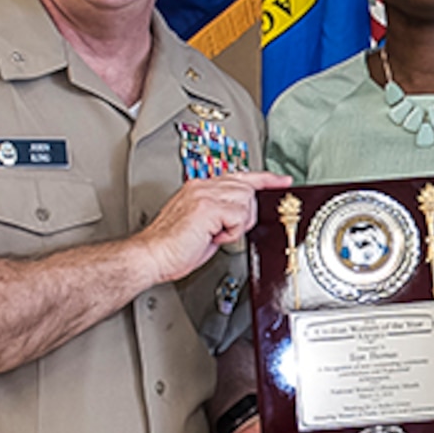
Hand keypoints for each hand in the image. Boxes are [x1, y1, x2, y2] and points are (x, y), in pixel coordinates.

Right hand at [134, 171, 291, 283]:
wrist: (152, 256)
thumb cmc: (172, 248)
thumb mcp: (204, 226)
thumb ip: (221, 215)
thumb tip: (239, 218)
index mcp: (199, 188)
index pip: (239, 176)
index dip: (264, 178)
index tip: (281, 180)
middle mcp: (202, 186)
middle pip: (247, 188)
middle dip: (246, 214)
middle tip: (229, 231)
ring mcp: (204, 194)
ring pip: (245, 200)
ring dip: (238, 223)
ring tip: (217, 235)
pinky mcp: (207, 207)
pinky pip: (238, 216)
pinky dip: (232, 232)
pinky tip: (214, 237)